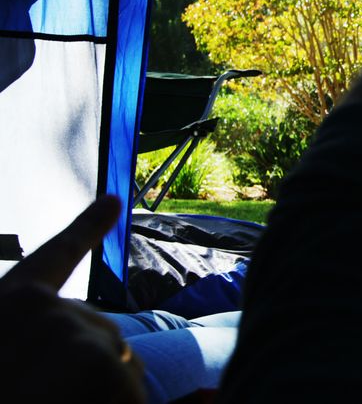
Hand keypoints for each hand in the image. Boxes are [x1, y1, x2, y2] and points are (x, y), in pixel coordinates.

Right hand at [0, 196, 144, 402]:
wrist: (5, 391)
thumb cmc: (8, 376)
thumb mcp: (14, 345)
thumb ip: (39, 329)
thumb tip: (111, 345)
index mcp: (13, 301)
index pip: (57, 255)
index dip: (86, 228)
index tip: (114, 200)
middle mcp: (41, 308)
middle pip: (101, 333)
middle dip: (91, 365)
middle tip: (43, 389)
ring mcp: (68, 328)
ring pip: (117, 359)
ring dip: (96, 389)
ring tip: (51, 396)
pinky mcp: (95, 357)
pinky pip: (126, 382)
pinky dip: (115, 402)